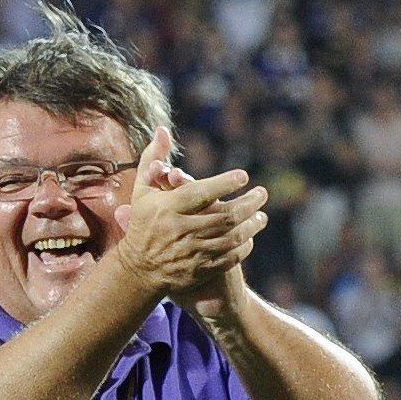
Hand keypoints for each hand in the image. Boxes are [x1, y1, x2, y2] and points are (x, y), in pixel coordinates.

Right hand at [112, 127, 266, 305]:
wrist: (139, 269)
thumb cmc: (143, 223)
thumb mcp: (142, 190)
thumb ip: (154, 159)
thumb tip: (162, 129)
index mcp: (166, 209)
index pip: (200, 193)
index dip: (225, 183)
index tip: (243, 176)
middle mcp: (179, 231)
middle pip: (225, 216)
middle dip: (249, 203)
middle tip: (262, 193)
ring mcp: (191, 253)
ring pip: (232, 237)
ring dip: (252, 225)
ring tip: (261, 215)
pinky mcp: (199, 271)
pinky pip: (230, 257)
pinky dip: (244, 246)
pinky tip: (249, 236)